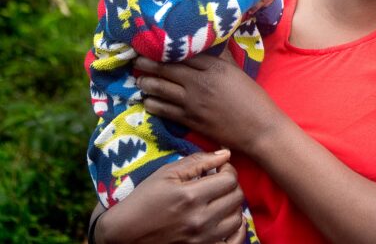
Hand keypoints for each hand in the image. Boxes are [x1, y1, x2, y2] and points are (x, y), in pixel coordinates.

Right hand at [95, 150, 246, 243]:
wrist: (125, 234)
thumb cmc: (144, 200)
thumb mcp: (166, 174)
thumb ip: (198, 161)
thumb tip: (225, 153)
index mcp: (191, 196)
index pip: (230, 179)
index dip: (228, 170)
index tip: (219, 170)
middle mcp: (200, 219)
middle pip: (237, 197)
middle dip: (231, 186)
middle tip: (219, 184)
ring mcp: (202, 239)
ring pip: (238, 219)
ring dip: (233, 206)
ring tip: (220, 201)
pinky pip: (235, 242)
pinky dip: (237, 231)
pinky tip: (227, 221)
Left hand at [135, 54, 279, 151]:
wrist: (260, 129)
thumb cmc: (254, 99)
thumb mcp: (238, 73)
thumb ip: (221, 59)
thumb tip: (210, 44)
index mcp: (215, 67)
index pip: (184, 53)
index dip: (166, 49)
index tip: (155, 45)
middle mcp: (201, 82)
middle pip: (167, 69)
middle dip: (148, 64)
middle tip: (136, 60)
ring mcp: (193, 102)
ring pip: (161, 89)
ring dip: (146, 83)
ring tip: (139, 80)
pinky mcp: (190, 120)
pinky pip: (163, 109)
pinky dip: (152, 103)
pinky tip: (148, 100)